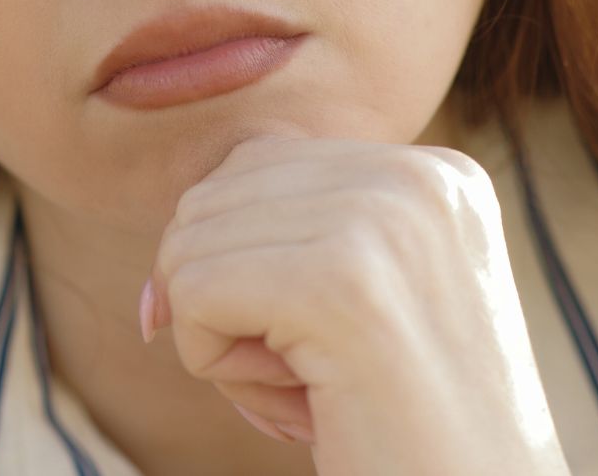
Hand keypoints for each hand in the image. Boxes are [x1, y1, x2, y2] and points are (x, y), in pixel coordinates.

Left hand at [141, 133, 573, 475]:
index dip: (241, 268)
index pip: (253, 167)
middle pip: (212, 200)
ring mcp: (384, 222)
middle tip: (314, 380)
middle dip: (226, 301)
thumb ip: (290, 241)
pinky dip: (212, 362)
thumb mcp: (366, 302)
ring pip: (191, 246)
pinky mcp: (340, 284)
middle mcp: (418, 177)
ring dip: (222, 339)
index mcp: (434, 173)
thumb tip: (164, 263)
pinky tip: (298, 406)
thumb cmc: (408, 429)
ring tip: (315, 391)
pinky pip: (193, 294)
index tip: (316, 347)